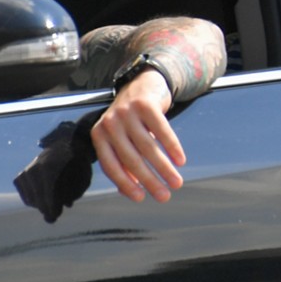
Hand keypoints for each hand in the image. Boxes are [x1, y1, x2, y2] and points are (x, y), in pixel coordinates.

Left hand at [90, 69, 185, 202]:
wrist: (143, 83)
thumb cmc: (132, 118)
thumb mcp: (121, 138)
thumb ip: (122, 162)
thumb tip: (130, 192)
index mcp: (99, 135)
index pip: (111, 166)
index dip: (126, 184)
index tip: (141, 198)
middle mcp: (110, 123)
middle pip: (132, 159)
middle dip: (150, 181)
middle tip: (164, 196)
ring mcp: (127, 112)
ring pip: (148, 147)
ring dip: (164, 168)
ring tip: (176, 182)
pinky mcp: (145, 104)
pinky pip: (162, 131)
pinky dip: (173, 147)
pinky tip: (180, 160)